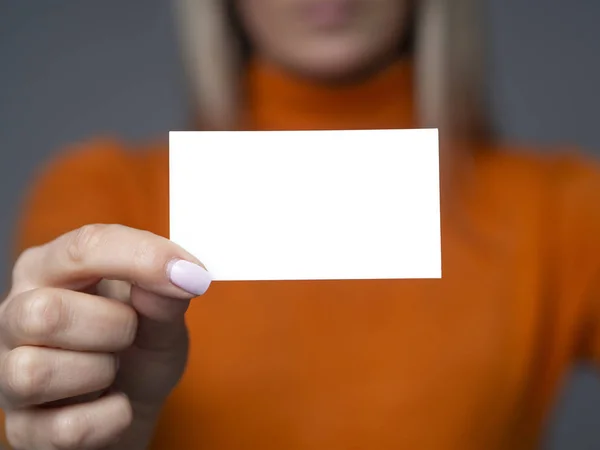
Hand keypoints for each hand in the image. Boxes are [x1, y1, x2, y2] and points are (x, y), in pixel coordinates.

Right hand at [0, 224, 210, 448]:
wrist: (130, 408)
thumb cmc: (138, 350)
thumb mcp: (162, 318)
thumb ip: (167, 296)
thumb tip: (178, 275)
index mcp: (50, 269)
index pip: (84, 247)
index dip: (143, 258)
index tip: (194, 276)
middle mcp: (16, 314)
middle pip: (45, 313)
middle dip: (113, 326)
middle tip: (131, 334)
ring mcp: (8, 373)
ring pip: (36, 371)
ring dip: (102, 372)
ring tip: (114, 369)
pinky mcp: (23, 429)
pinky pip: (68, 427)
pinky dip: (110, 416)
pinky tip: (114, 403)